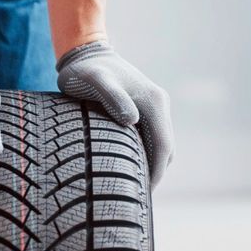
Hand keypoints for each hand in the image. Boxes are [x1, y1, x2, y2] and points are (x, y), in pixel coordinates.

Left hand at [56, 41, 174, 186]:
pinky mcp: (143, 108)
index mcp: (153, 101)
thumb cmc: (85, 69)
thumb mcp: (95, 81)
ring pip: (160, 144)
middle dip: (156, 173)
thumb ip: (112, 97)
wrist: (85, 51)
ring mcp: (152, 105)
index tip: (144, 193)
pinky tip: (128, 167)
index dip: (156, 171)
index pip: (163, 145)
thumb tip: (131, 121)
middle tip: (136, 198)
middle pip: (166, 148)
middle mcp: (158, 103)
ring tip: (133, 188)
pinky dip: (146, 154)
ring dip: (152, 165)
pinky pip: (151, 137)